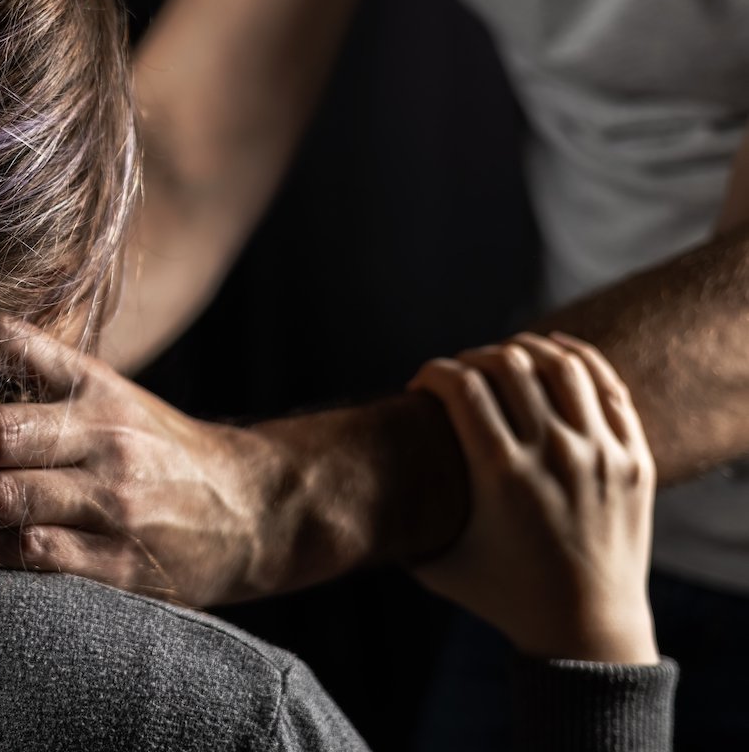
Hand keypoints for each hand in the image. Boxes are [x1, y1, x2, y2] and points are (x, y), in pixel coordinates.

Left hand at [0, 320, 320, 606]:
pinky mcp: (121, 571)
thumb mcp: (114, 391)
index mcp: (101, 401)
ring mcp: (114, 514)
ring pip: (15, 515)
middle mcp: (107, 453)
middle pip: (3, 458)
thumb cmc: (161, 446)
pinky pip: (39, 565)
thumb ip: (47, 365)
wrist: (253, 509)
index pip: (12, 406)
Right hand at [407, 332, 657, 663]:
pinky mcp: (634, 458)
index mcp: (502, 474)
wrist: (586, 630)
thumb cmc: (501, 596)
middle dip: (473, 358)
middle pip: (509, 365)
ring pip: (562, 364)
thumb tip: (347, 496)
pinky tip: (552, 357)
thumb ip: (396, 527)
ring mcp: (601, 453)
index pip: (462, 386)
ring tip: (504, 360)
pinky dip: (577, 360)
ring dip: (524, 351)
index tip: (422, 386)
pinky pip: (607, 386)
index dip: (433, 373)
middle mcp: (554, 455)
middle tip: (461, 376)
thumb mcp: (436, 564)